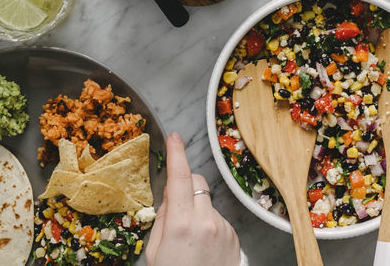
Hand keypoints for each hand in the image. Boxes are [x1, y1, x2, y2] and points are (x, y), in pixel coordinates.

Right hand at [147, 133, 240, 265]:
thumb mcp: (155, 251)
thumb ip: (163, 217)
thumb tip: (171, 194)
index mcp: (181, 224)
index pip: (179, 178)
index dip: (176, 154)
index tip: (174, 138)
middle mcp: (206, 221)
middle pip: (197, 183)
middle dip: (186, 187)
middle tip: (175, 210)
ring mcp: (223, 229)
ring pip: (207, 203)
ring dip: (198, 212)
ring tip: (191, 242)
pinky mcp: (234, 237)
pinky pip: (218, 220)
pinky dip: (210, 227)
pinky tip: (204, 249)